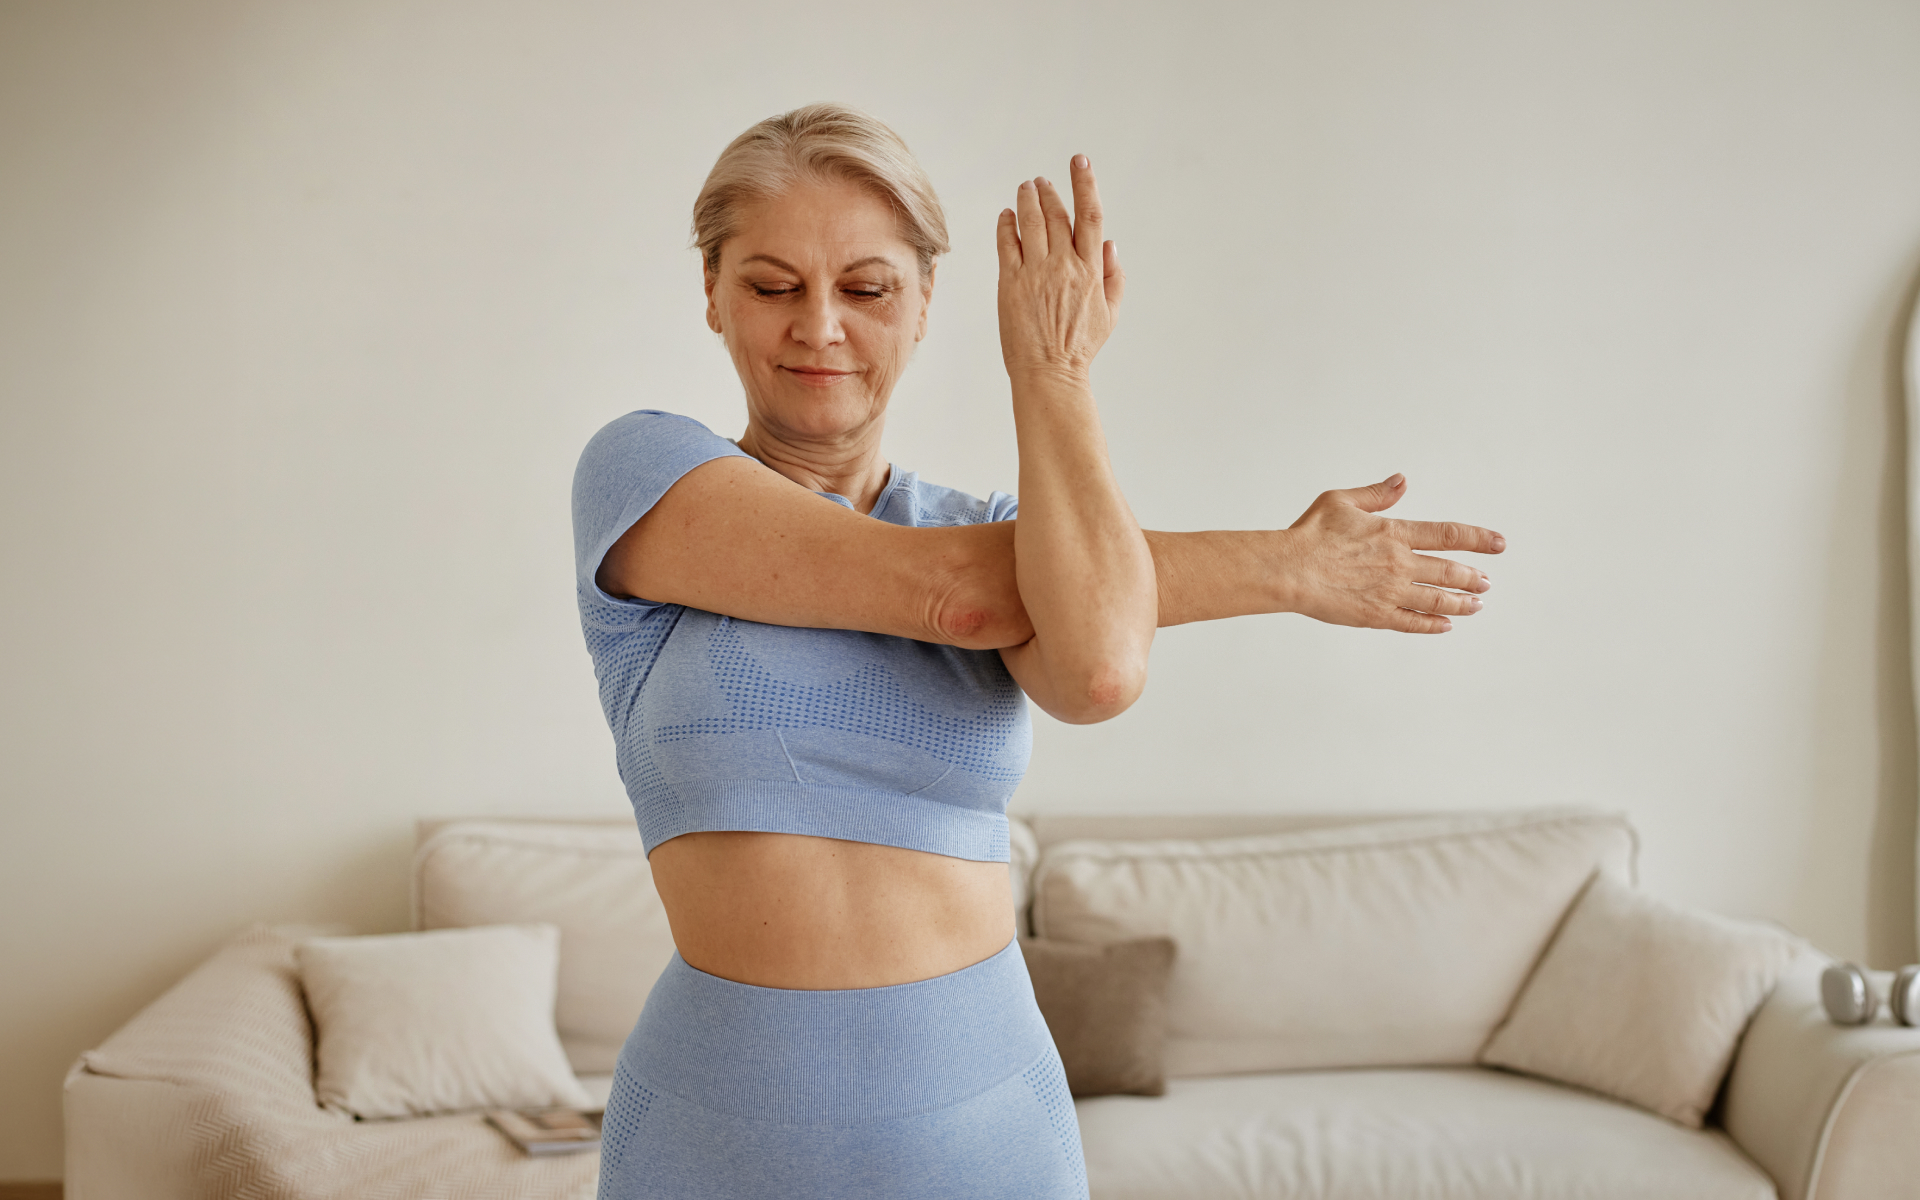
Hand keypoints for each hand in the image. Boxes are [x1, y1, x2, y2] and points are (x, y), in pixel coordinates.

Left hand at [995, 155, 1124, 380]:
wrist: (1049, 373)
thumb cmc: (1079, 347)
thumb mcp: (1109, 314)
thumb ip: (1113, 277)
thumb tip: (1109, 245)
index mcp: (1091, 270)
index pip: (1089, 215)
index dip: (1085, 183)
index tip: (1080, 162)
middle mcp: (1064, 265)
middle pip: (1057, 213)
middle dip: (1049, 191)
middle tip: (1042, 182)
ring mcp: (1035, 273)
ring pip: (1030, 222)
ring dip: (1027, 199)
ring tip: (1025, 187)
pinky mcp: (1010, 283)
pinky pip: (1006, 244)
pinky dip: (1006, 224)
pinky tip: (1006, 215)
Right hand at [1280, 475, 1504, 633]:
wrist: (1289, 569)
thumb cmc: (1310, 534)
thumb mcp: (1341, 501)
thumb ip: (1376, 494)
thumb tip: (1401, 482)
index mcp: (1394, 533)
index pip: (1447, 535)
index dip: (1478, 539)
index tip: (1498, 544)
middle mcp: (1399, 563)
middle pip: (1449, 571)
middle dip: (1473, 577)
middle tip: (1486, 582)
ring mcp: (1390, 592)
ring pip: (1438, 599)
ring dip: (1461, 603)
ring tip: (1476, 605)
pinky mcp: (1376, 615)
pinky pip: (1413, 621)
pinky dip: (1433, 624)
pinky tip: (1445, 626)